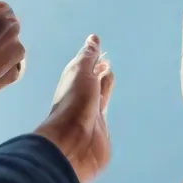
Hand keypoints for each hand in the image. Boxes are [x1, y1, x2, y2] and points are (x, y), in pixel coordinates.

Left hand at [35, 34, 114, 182]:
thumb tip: (93, 38)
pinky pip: (105, 117)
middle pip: (93, 81)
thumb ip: (88, 57)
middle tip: (106, 63)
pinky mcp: (101, 133)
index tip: (100, 49)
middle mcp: (83, 98)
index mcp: (76, 83)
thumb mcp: (80, 74)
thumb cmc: (75, 104)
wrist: (73, 144)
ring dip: (104, 88)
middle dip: (99, 71)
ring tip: (109, 77)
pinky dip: (107, 109)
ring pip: (100, 97)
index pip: (87, 66)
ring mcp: (92, 116)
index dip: (94, 58)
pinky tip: (108, 107)